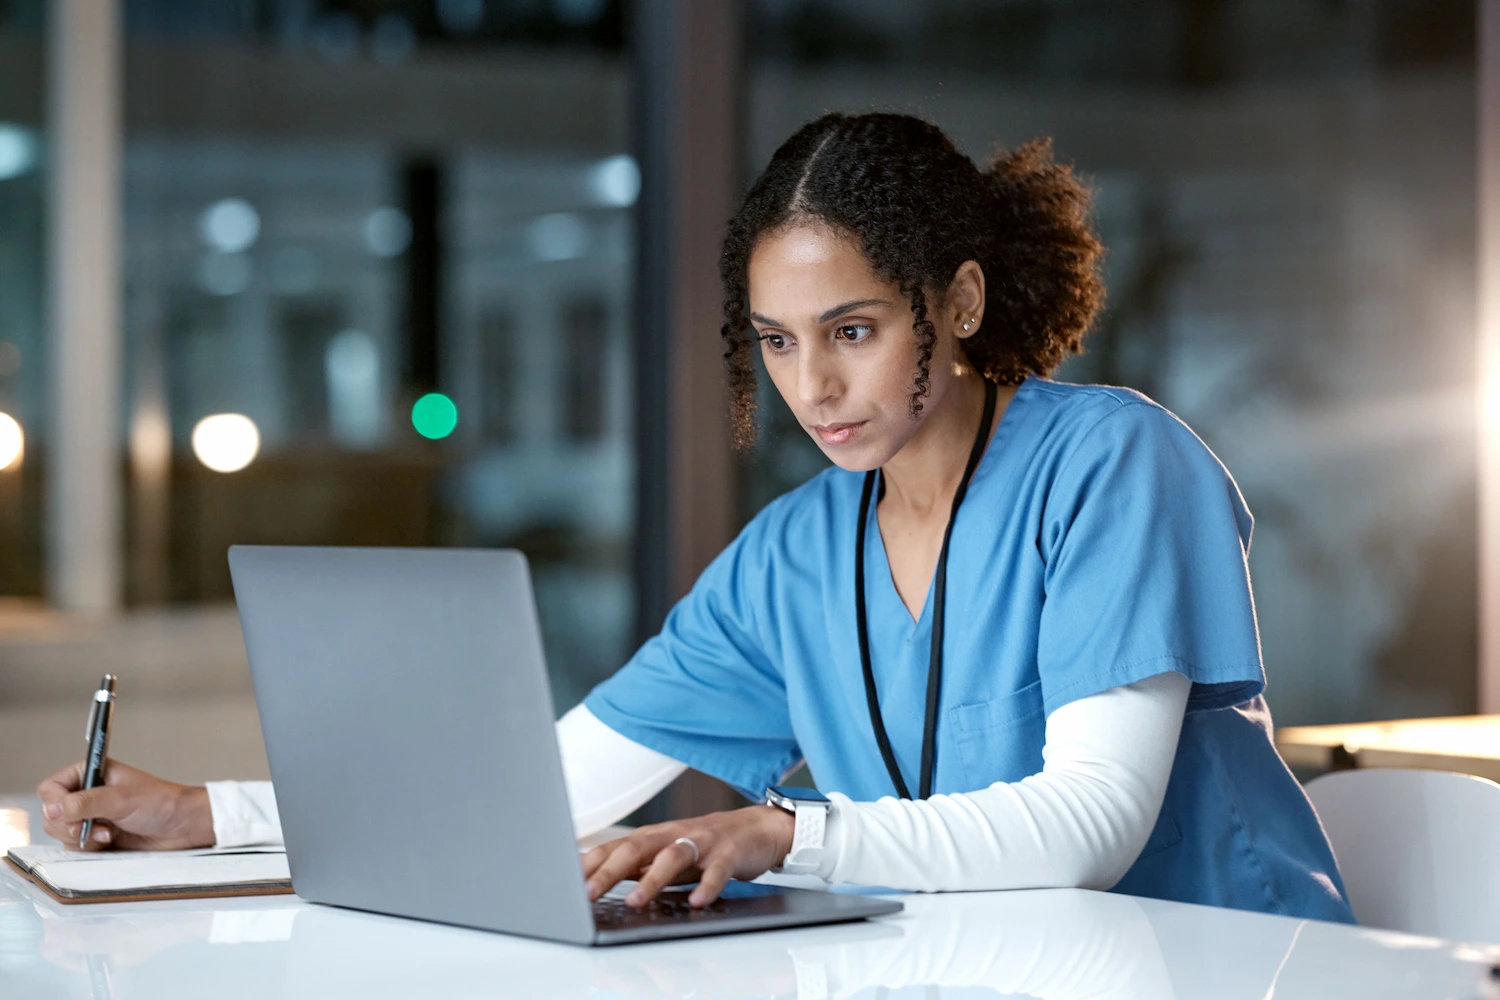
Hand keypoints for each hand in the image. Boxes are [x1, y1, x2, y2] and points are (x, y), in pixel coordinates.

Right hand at [36, 760, 214, 850]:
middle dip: (69, 826)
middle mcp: (86, 794)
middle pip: (52, 815)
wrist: (181, 826)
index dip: (55, 803)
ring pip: (61, 833)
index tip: (69, 813)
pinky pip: (75, 847)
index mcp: (90, 774)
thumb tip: (53, 808)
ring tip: (109, 833)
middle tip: (95, 827)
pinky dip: (89, 847)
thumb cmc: (160, 803)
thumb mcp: (121, 799)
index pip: (50, 788)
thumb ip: (85, 803)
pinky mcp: (96, 836)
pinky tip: (110, 841)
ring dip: (82, 838)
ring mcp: (90, 817)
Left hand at [582, 805, 794, 907]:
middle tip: (588, 892)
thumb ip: (633, 865)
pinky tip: (697, 901)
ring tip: (634, 900)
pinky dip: (707, 885)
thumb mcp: (664, 853)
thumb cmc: (702, 845)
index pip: (614, 847)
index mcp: (653, 837)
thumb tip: (592, 878)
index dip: (589, 864)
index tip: (563, 882)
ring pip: (672, 856)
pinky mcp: (728, 853)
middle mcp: (672, 835)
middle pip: (636, 848)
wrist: (755, 828)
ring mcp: (701, 842)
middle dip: (609, 870)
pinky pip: (716, 870)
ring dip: (652, 878)